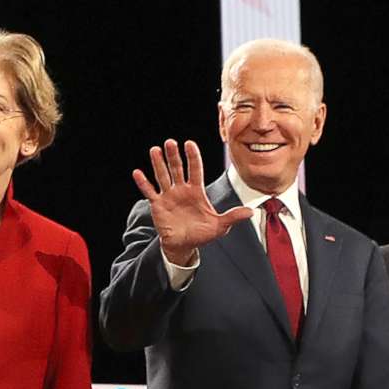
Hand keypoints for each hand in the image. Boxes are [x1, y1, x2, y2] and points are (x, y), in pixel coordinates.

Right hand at [132, 138, 250, 263]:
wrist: (184, 246)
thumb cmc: (202, 234)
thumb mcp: (219, 226)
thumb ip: (233, 217)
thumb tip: (251, 212)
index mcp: (196, 191)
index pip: (195, 170)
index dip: (193, 157)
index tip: (189, 144)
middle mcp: (181, 190)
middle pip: (177, 169)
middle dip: (174, 156)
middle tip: (170, 142)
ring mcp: (169, 196)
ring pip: (162, 176)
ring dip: (158, 163)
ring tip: (155, 150)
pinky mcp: (158, 205)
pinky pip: (149, 192)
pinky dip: (143, 183)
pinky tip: (137, 172)